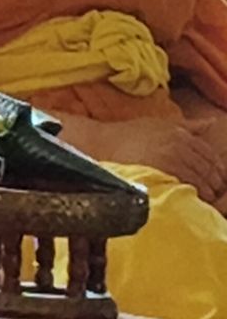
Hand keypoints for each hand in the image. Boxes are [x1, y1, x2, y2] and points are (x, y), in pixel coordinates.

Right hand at [93, 115, 226, 200]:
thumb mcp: (160, 123)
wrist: (103, 142)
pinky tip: (189, 197)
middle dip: (214, 182)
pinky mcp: (162, 172)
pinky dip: (192, 193)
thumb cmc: (130, 134)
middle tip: (213, 192)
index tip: (216, 179)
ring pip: (200, 179)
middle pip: (208, 168)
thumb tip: (212, 122)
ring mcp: (171, 159)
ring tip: (202, 197)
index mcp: (181, 134)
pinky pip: (186, 186)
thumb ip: (188, 125)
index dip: (217, 169)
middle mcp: (179, 145)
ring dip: (205, 190)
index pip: (210, 154)